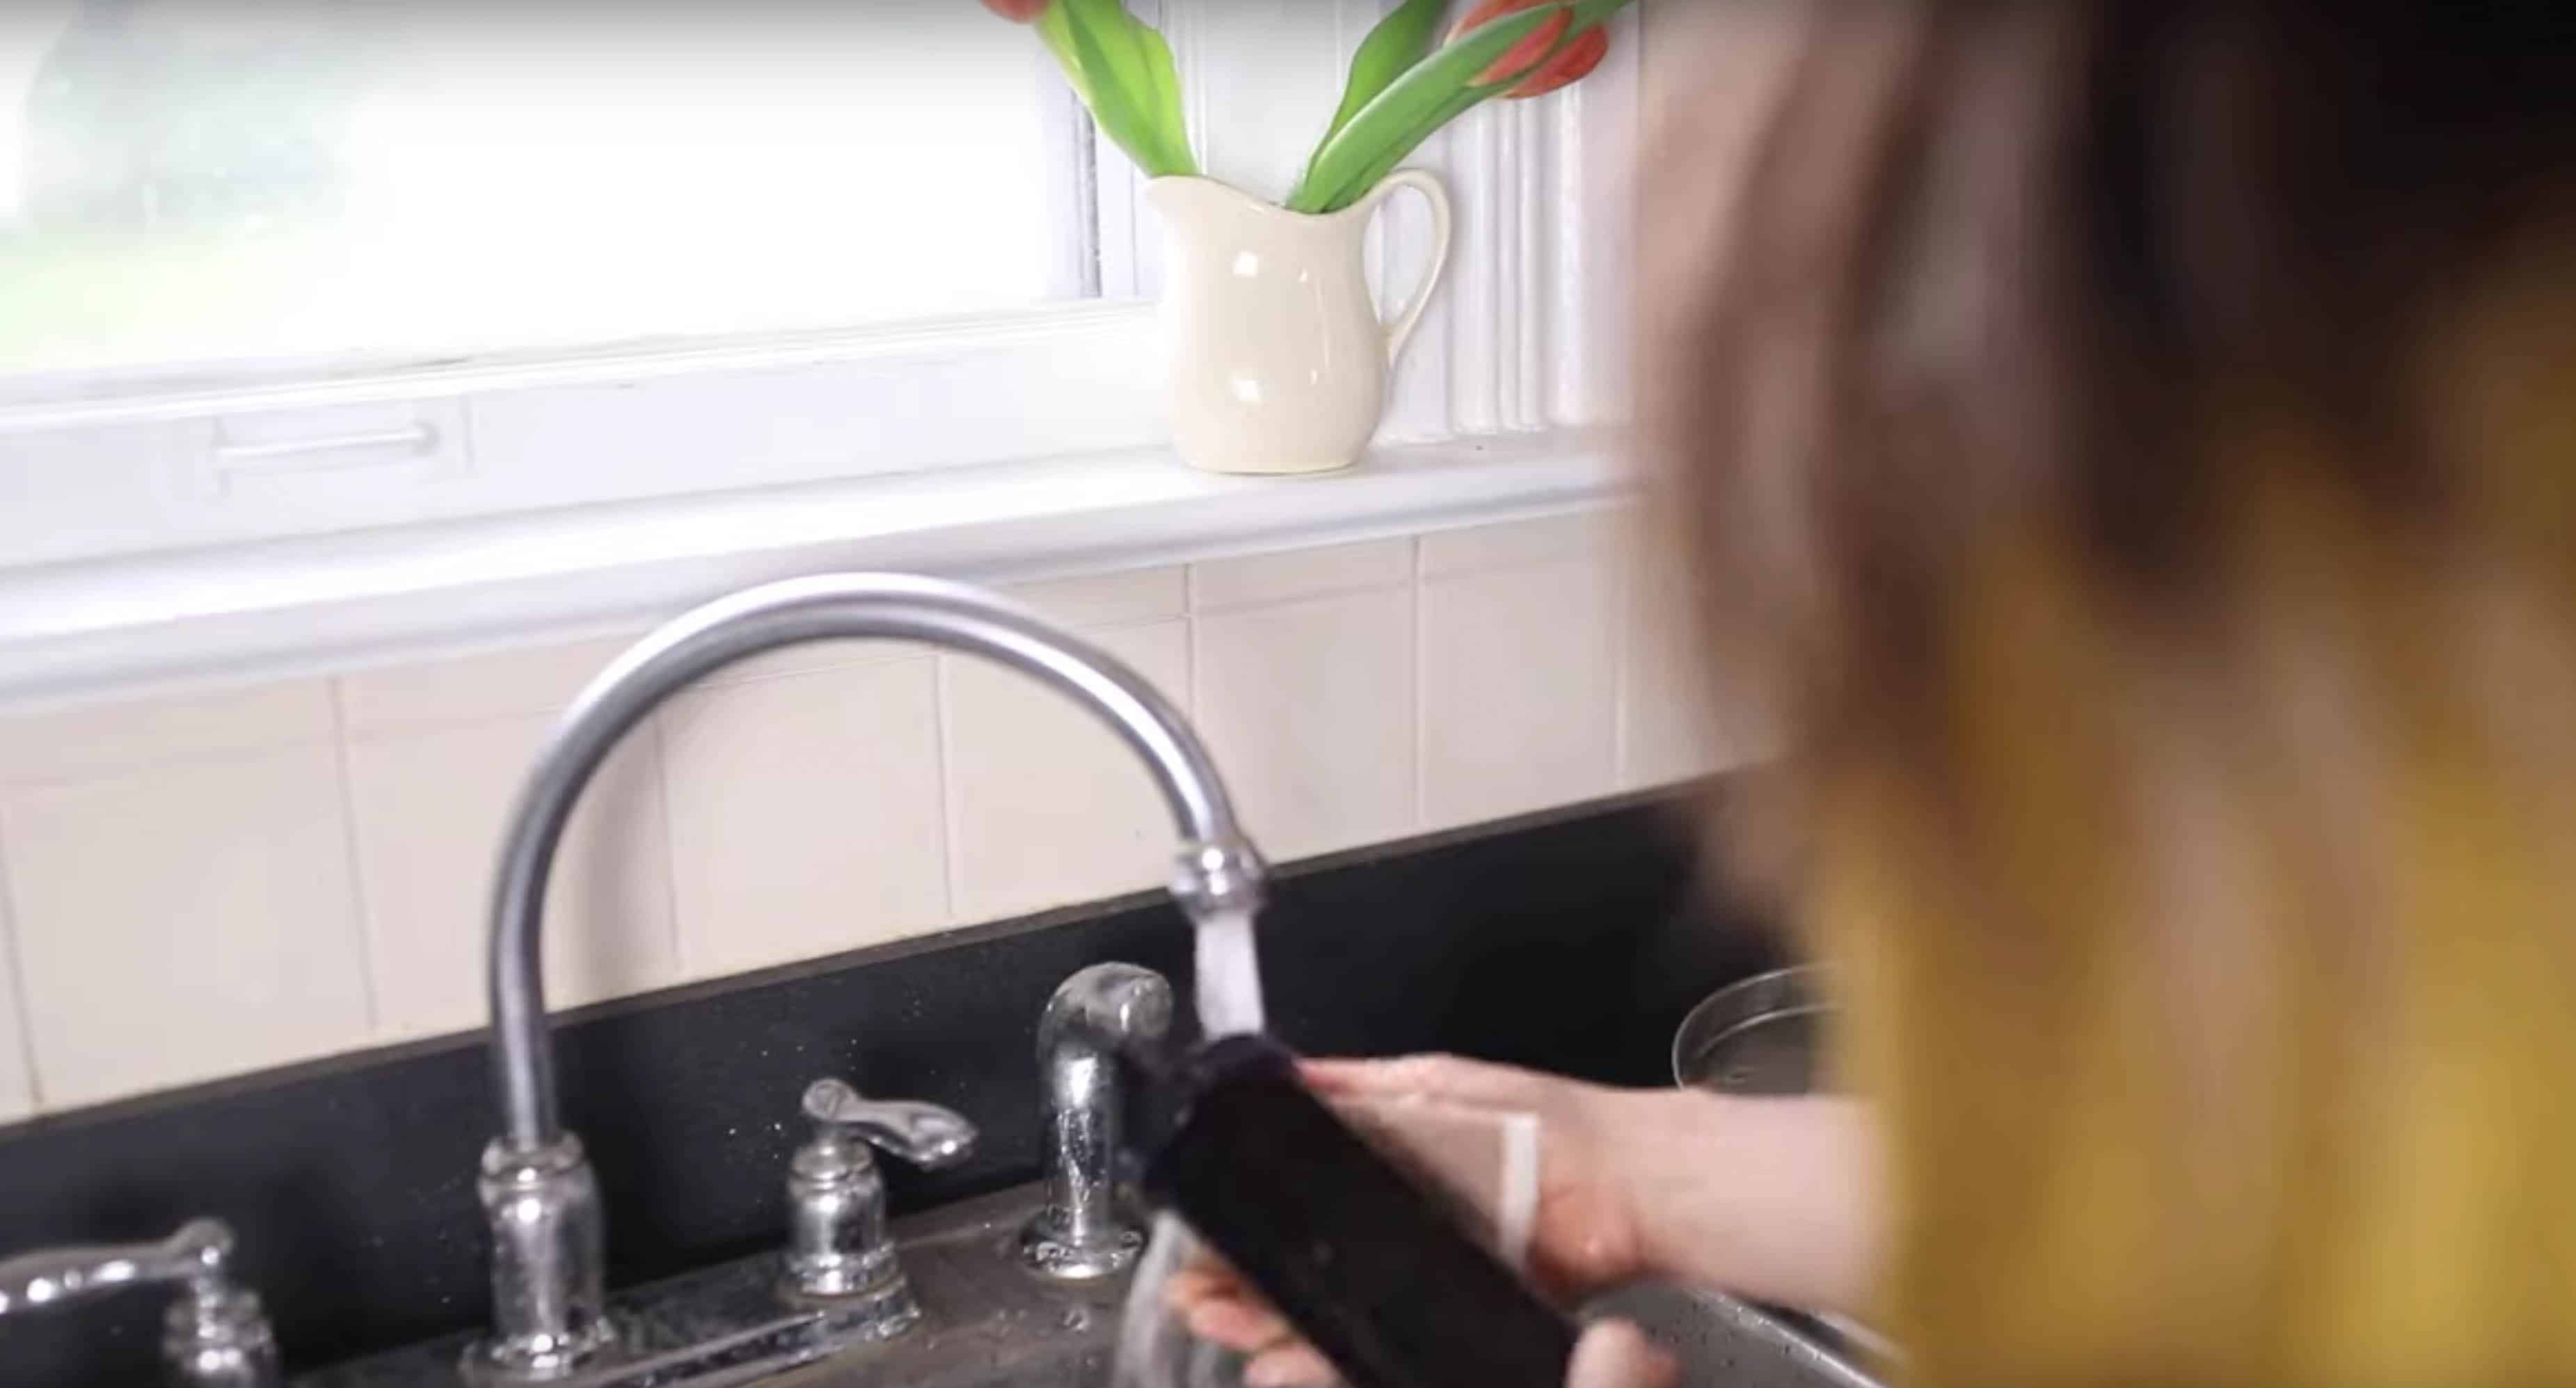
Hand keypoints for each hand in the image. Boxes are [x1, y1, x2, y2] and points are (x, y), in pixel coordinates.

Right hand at [1163, 1054, 1670, 1387]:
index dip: (1237, 1224)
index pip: (1285, 1198)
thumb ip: (1360, 1093)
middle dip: (1239, 1288)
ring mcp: (1418, 1276)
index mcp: (1378, 1161)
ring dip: (1271, 1326)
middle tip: (1199, 1302)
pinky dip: (1332, 1355)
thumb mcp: (1435, 1089)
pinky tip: (1293, 1361)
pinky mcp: (1449, 1318)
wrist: (1628, 1188)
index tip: (1196, 1243)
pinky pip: (1380, 1342)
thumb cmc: (1541, 1125)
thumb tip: (1286, 1079)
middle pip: (1297, 1266)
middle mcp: (1390, 1224)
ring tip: (1230, 1330)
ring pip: (1328, 1310)